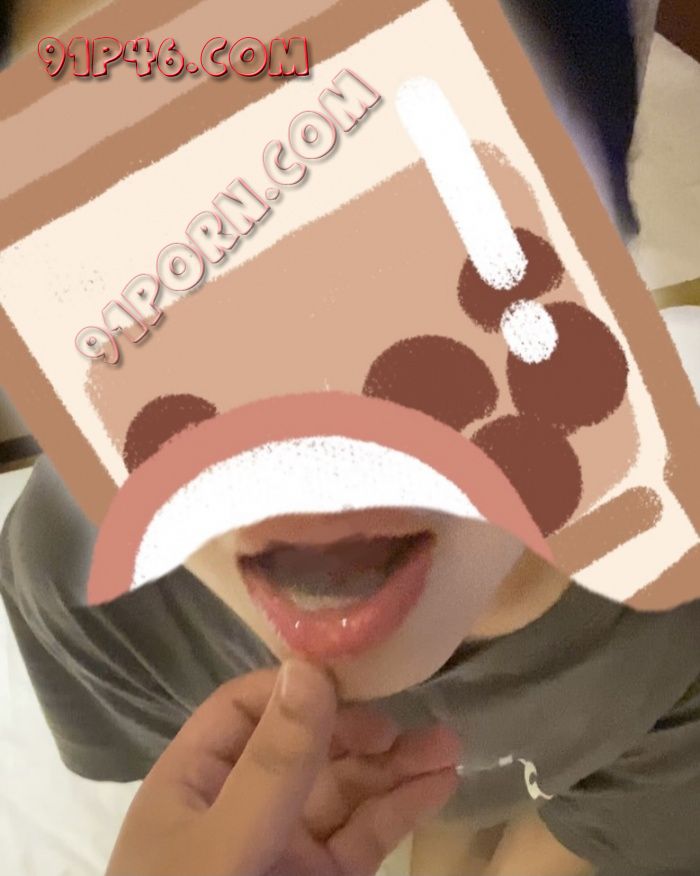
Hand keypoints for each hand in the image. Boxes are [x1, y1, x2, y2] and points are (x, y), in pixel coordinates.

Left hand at [106, 661, 459, 875]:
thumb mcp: (222, 845)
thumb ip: (268, 766)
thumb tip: (307, 669)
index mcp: (196, 780)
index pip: (247, 707)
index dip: (299, 686)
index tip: (357, 676)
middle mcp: (242, 802)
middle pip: (308, 742)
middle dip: (363, 726)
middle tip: (414, 714)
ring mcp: (286, 842)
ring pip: (346, 786)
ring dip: (397, 763)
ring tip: (448, 743)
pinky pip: (366, 833)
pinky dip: (403, 807)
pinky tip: (440, 784)